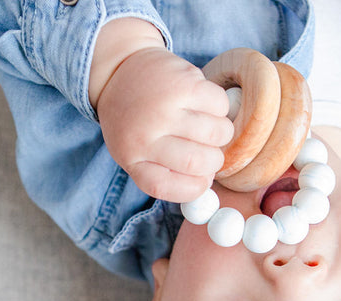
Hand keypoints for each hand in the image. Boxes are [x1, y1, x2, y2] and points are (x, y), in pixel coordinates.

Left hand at [97, 47, 233, 201]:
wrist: (118, 71)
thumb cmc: (134, 119)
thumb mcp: (134, 150)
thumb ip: (163, 170)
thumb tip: (207, 185)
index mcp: (131, 158)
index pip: (165, 187)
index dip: (194, 189)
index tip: (204, 182)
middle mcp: (144, 135)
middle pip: (198, 163)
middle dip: (215, 161)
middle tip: (211, 151)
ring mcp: (163, 108)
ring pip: (216, 133)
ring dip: (222, 133)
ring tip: (210, 126)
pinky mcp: (182, 84)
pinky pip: (220, 104)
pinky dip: (221, 108)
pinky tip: (206, 104)